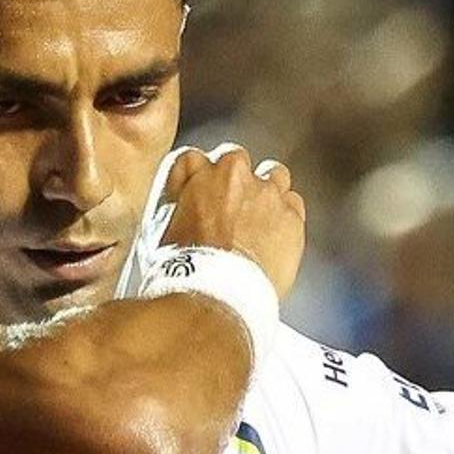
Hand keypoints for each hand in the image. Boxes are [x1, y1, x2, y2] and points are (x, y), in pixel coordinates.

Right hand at [154, 144, 304, 298]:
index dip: (196, 179)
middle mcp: (234, 174)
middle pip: (236, 160)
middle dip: (232, 180)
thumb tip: (178, 206)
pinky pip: (293, 203)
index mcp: (196, 173)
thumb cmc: (185, 268)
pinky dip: (286, 215)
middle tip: (228, 209)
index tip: (198, 195)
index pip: (192, 160)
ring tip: (258, 219)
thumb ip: (173, 204)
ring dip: (266, 191)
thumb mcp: (159, 230)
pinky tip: (276, 236)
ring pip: (273, 175)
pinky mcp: (291, 216)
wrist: (217, 293)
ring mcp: (266, 193)